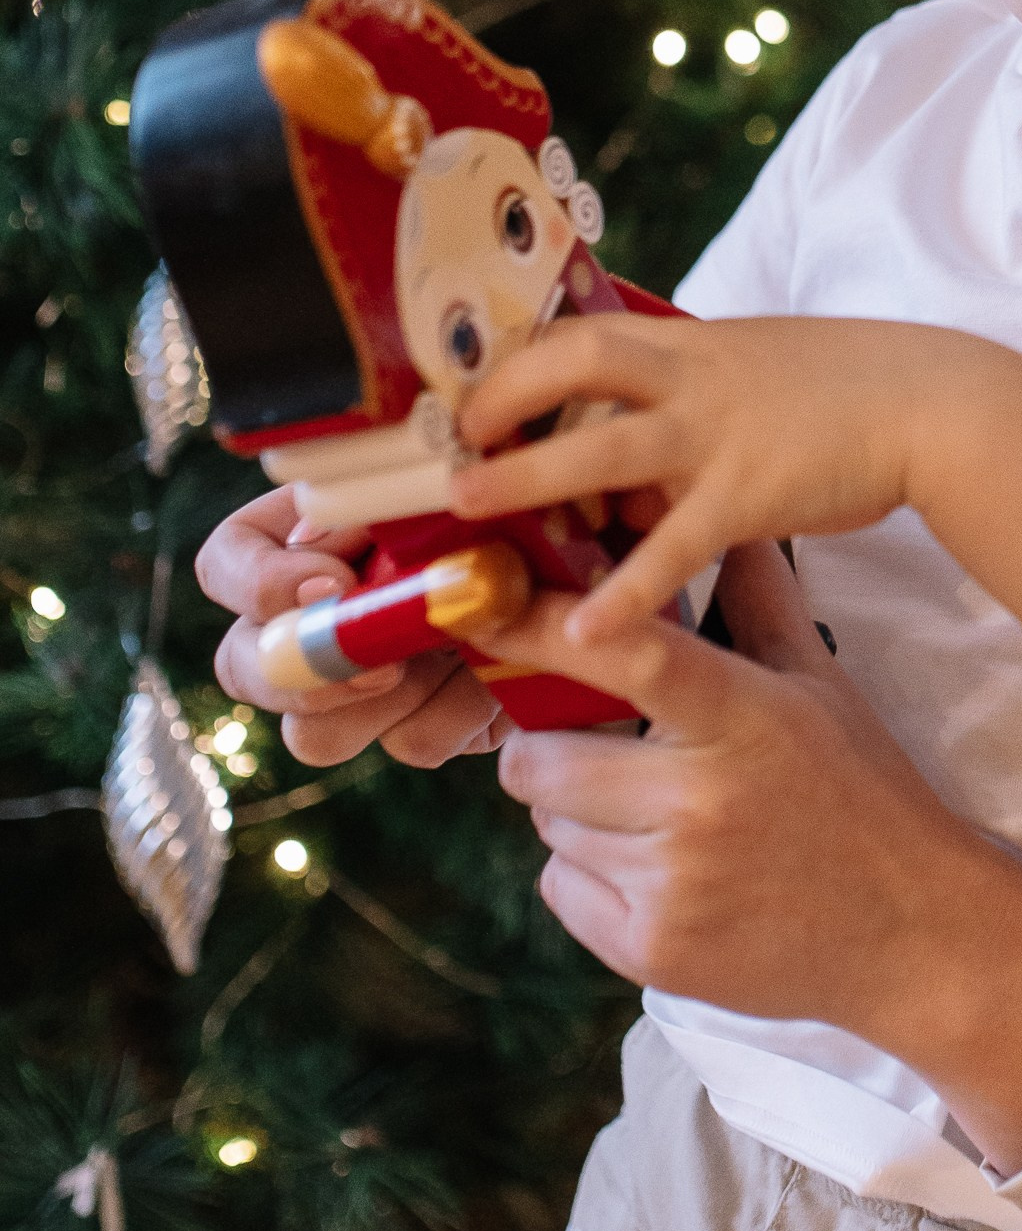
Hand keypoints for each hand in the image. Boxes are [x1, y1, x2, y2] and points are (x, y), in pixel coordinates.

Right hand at [196, 485, 506, 769]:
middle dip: (307, 674)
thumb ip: (376, 509)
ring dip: (389, 700)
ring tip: (458, 651)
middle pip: (242, 668)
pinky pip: (414, 741)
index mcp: (300, 542)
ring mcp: (357, 687)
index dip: (258, 584)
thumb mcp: (443, 490)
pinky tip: (499, 674)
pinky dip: (463, 710)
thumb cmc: (505, 501)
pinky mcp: (420, 725)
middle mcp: (311, 620)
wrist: (586, 566)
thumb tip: (315, 541)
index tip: (332, 583)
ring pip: (315, 735)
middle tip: (382, 666)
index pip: (225, 565)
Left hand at [445, 311, 967, 635]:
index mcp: (685, 344)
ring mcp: (716, 434)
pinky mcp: (749, 495)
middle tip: (440, 445)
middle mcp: (688, 378)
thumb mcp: (755, 362)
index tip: (456, 392)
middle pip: (566, 369)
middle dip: (495, 405)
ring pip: (598, 452)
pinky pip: (673, 546)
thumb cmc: (849, 388)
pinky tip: (587, 631)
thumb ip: (688, 385)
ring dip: (525, 479)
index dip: (508, 359)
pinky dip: (627, 591)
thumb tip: (627, 417)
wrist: (937, 404)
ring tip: (468, 509)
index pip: (575, 332)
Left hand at [490, 542, 1021, 1171]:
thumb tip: (730, 524)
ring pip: (550, 827)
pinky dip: (591, 882)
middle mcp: (702, 799)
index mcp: (744, 718)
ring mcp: (675, 881)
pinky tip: (659, 875)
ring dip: (580, 819)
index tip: (484, 609)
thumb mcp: (820, 688)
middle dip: (552, 753)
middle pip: (541, 761)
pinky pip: (560, 891)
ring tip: (655, 821)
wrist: (913, 930)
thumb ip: (761, 602)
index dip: (542, 629)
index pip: (626, 656)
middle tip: (606, 755)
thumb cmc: (864, 795)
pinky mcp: (653, 949)